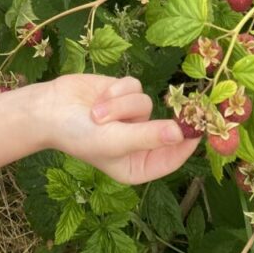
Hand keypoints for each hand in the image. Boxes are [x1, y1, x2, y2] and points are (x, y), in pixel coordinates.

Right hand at [44, 74, 198, 183]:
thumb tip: (181, 134)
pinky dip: (118, 90)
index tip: (202, 127)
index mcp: (138, 165)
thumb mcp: (115, 141)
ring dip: (122, 104)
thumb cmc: (80, 135)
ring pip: (146, 102)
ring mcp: (131, 116)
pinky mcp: (123, 93)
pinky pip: (135, 86)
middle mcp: (139, 141)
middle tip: (184, 108)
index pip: (173, 157)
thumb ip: (148, 137)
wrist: (50, 109)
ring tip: (98, 112)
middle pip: (165, 125)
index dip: (189, 143)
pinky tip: (101, 95)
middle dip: (157, 118)